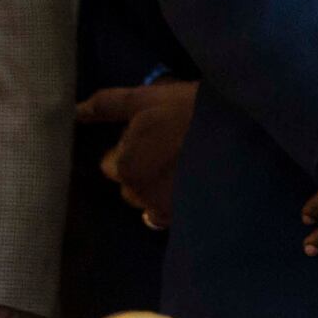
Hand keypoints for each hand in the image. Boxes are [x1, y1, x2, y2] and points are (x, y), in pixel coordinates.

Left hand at [77, 80, 198, 227]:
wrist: (244, 137)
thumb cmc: (193, 112)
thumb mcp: (150, 98)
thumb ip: (109, 105)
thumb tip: (74, 111)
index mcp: (123, 164)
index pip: (111, 162)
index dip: (132, 145)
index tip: (157, 133)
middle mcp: (136, 192)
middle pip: (129, 183)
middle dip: (142, 169)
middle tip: (172, 148)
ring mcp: (161, 209)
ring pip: (147, 200)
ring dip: (158, 186)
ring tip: (184, 166)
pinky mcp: (184, 219)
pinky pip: (166, 216)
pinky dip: (173, 203)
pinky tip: (191, 186)